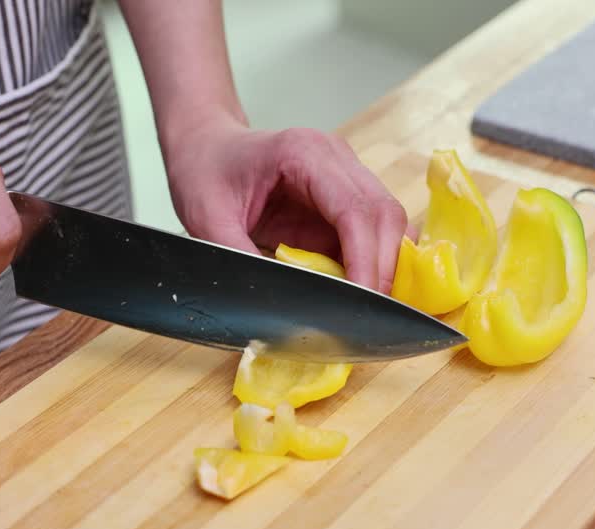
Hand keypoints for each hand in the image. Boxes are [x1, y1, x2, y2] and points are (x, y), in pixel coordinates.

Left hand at [163, 118, 408, 292]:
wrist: (206, 146)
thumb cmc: (204, 172)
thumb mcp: (208, 219)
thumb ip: (240, 259)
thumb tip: (273, 303)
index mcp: (304, 154)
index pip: (355, 211)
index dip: (366, 260)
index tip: (362, 302)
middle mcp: (336, 159)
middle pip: (385, 215)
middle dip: (383, 268)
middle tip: (368, 314)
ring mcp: (347, 176)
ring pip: (389, 223)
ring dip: (384, 266)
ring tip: (365, 306)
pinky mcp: (346, 198)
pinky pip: (375, 231)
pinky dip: (374, 262)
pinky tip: (359, 288)